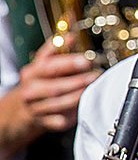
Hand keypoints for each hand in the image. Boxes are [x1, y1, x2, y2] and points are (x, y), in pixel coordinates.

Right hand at [0, 36, 98, 155]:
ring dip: (79, 96)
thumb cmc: (39, 81)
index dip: (69, 64)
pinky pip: (62, 120)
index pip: (50, 68)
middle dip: (78, 82)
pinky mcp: (45, 123)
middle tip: (95, 75)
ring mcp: (36, 109)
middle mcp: (31, 92)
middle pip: (56, 88)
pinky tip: (84, 105)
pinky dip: (74, 113)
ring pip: (60, 104)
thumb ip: (56, 48)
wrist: (21, 108)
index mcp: (31, 74)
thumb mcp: (42, 62)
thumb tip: (70, 36)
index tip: (86, 61)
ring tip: (94, 88)